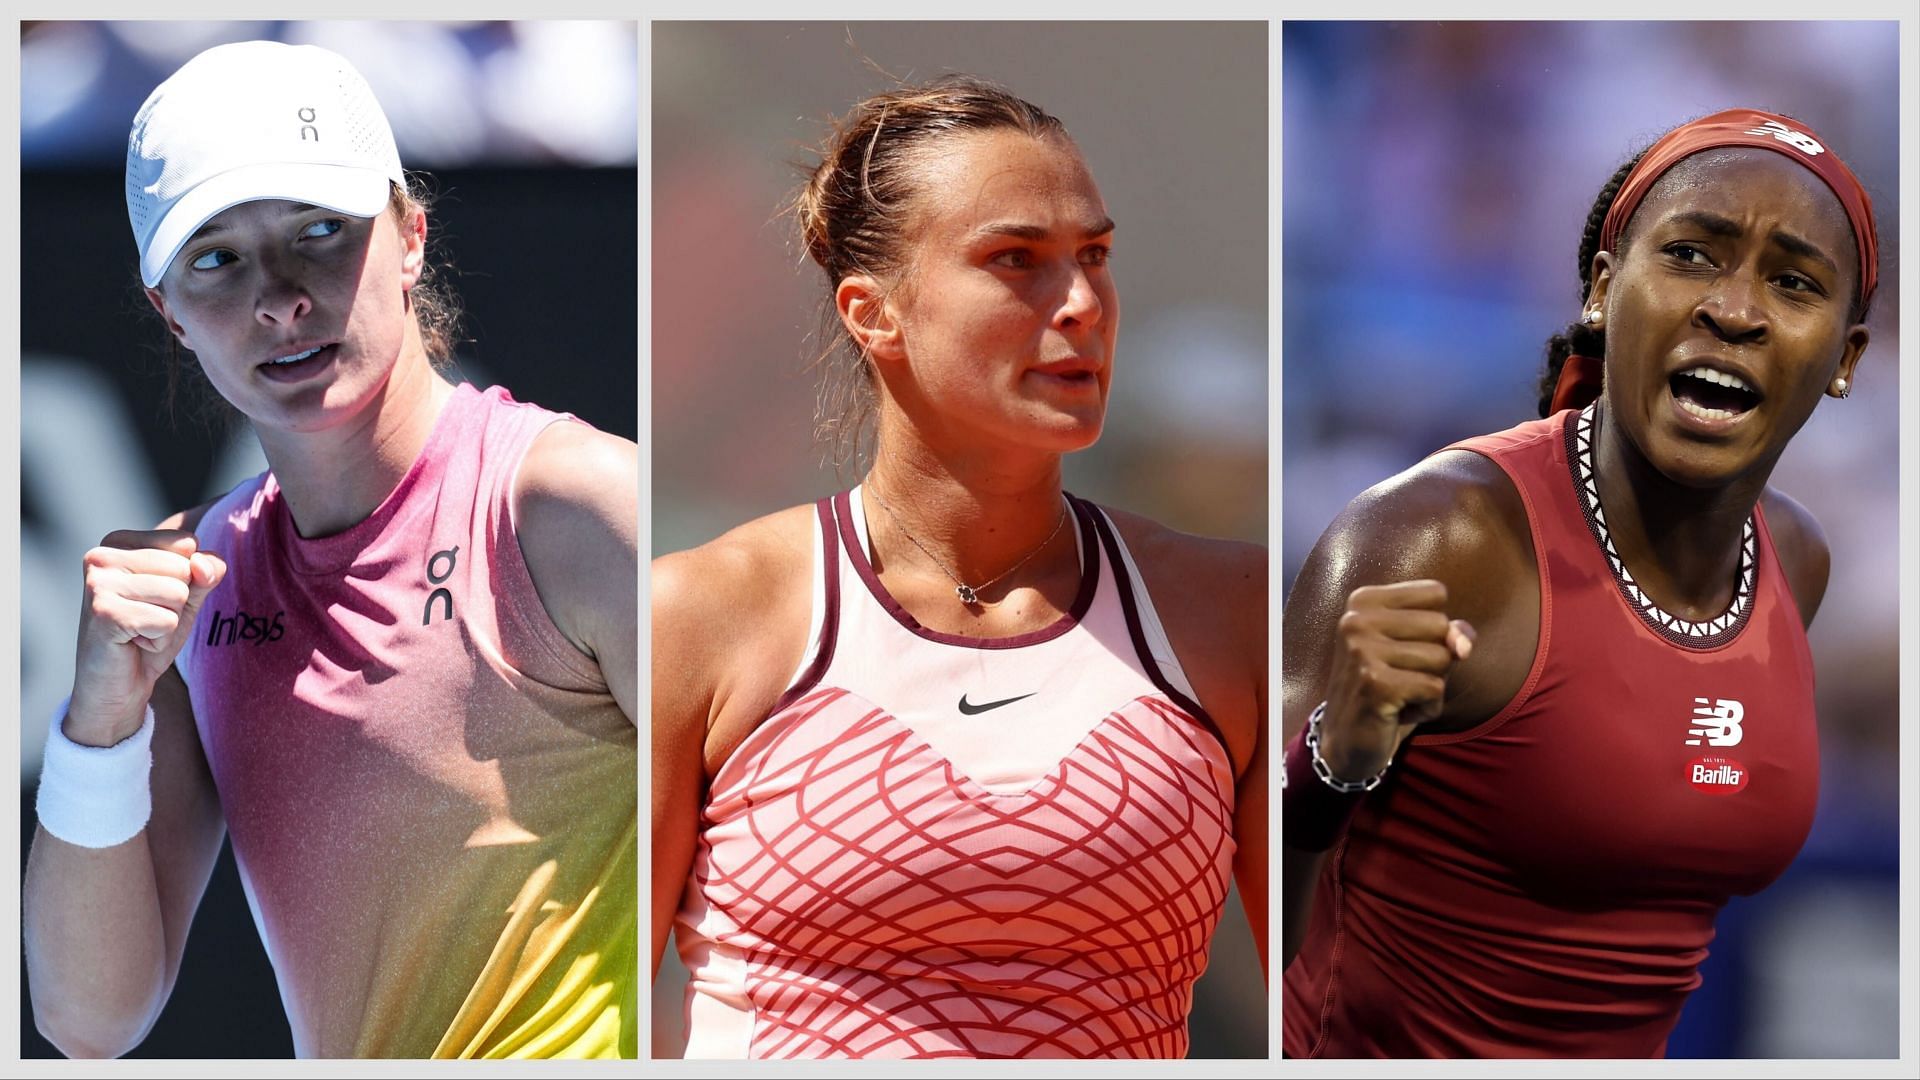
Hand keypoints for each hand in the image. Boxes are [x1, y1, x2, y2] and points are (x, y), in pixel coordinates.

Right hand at [68, 530, 225, 746]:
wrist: (117, 684)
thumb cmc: (151, 633)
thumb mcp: (189, 595)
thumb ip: (207, 570)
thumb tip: (201, 566)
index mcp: (119, 542)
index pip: (188, 543)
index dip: (186, 579)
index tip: (154, 598)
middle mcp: (101, 556)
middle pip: (184, 568)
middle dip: (177, 602)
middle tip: (146, 619)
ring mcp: (98, 584)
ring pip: (178, 594)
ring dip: (169, 622)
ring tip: (140, 630)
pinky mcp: (104, 613)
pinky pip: (167, 621)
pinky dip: (159, 640)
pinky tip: (133, 644)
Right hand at [1317, 580, 1473, 781]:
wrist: (1347, 740)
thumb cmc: (1388, 688)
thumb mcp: (1418, 649)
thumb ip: (1448, 633)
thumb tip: (1463, 644)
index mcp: (1363, 601)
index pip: (1436, 593)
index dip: (1433, 628)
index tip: (1400, 649)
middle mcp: (1356, 619)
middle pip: (1441, 625)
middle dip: (1434, 659)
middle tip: (1398, 677)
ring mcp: (1362, 651)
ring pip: (1442, 658)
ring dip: (1431, 686)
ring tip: (1398, 695)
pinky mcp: (1375, 683)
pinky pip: (1435, 689)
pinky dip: (1427, 708)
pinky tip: (1398, 712)